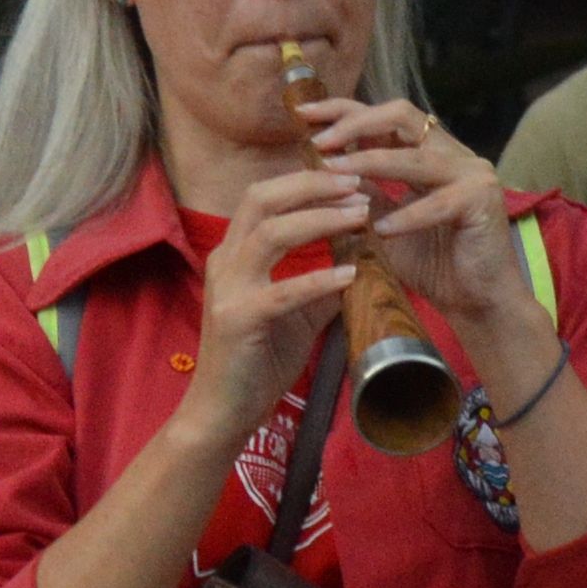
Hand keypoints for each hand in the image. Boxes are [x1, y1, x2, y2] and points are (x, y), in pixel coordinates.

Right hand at [178, 163, 371, 447]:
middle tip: (356, 182)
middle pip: (262, 198)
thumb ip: (322, 283)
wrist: (223, 411)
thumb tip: (362, 258)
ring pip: (271, 234)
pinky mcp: (239, 320)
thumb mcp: (298, 312)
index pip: (266, 196)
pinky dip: (320, 279)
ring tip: (360, 216)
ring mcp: (228, 289)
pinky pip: (283, 291)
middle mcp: (225, 261)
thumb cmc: (259, 360)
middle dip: (312, 185)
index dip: (306, 180)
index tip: (349, 176)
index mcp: (235, 253)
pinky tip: (351, 275)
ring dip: (320, 219)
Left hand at [298, 93, 541, 357]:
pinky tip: (381, 230)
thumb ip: (364, 192)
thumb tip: (320, 167)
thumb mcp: (385, 222)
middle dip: (355, 124)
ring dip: (371, 163)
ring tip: (335, 174)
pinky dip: (407, 216)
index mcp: (430, 152)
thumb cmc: (433, 264)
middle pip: (401, 116)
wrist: (477, 301)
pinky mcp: (483, 201)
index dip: (343, 110)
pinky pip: (438, 204)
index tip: (302, 113)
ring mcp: (472, 174)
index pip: (384, 116)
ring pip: (414, 157)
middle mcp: (453, 154)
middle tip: (319, 143)